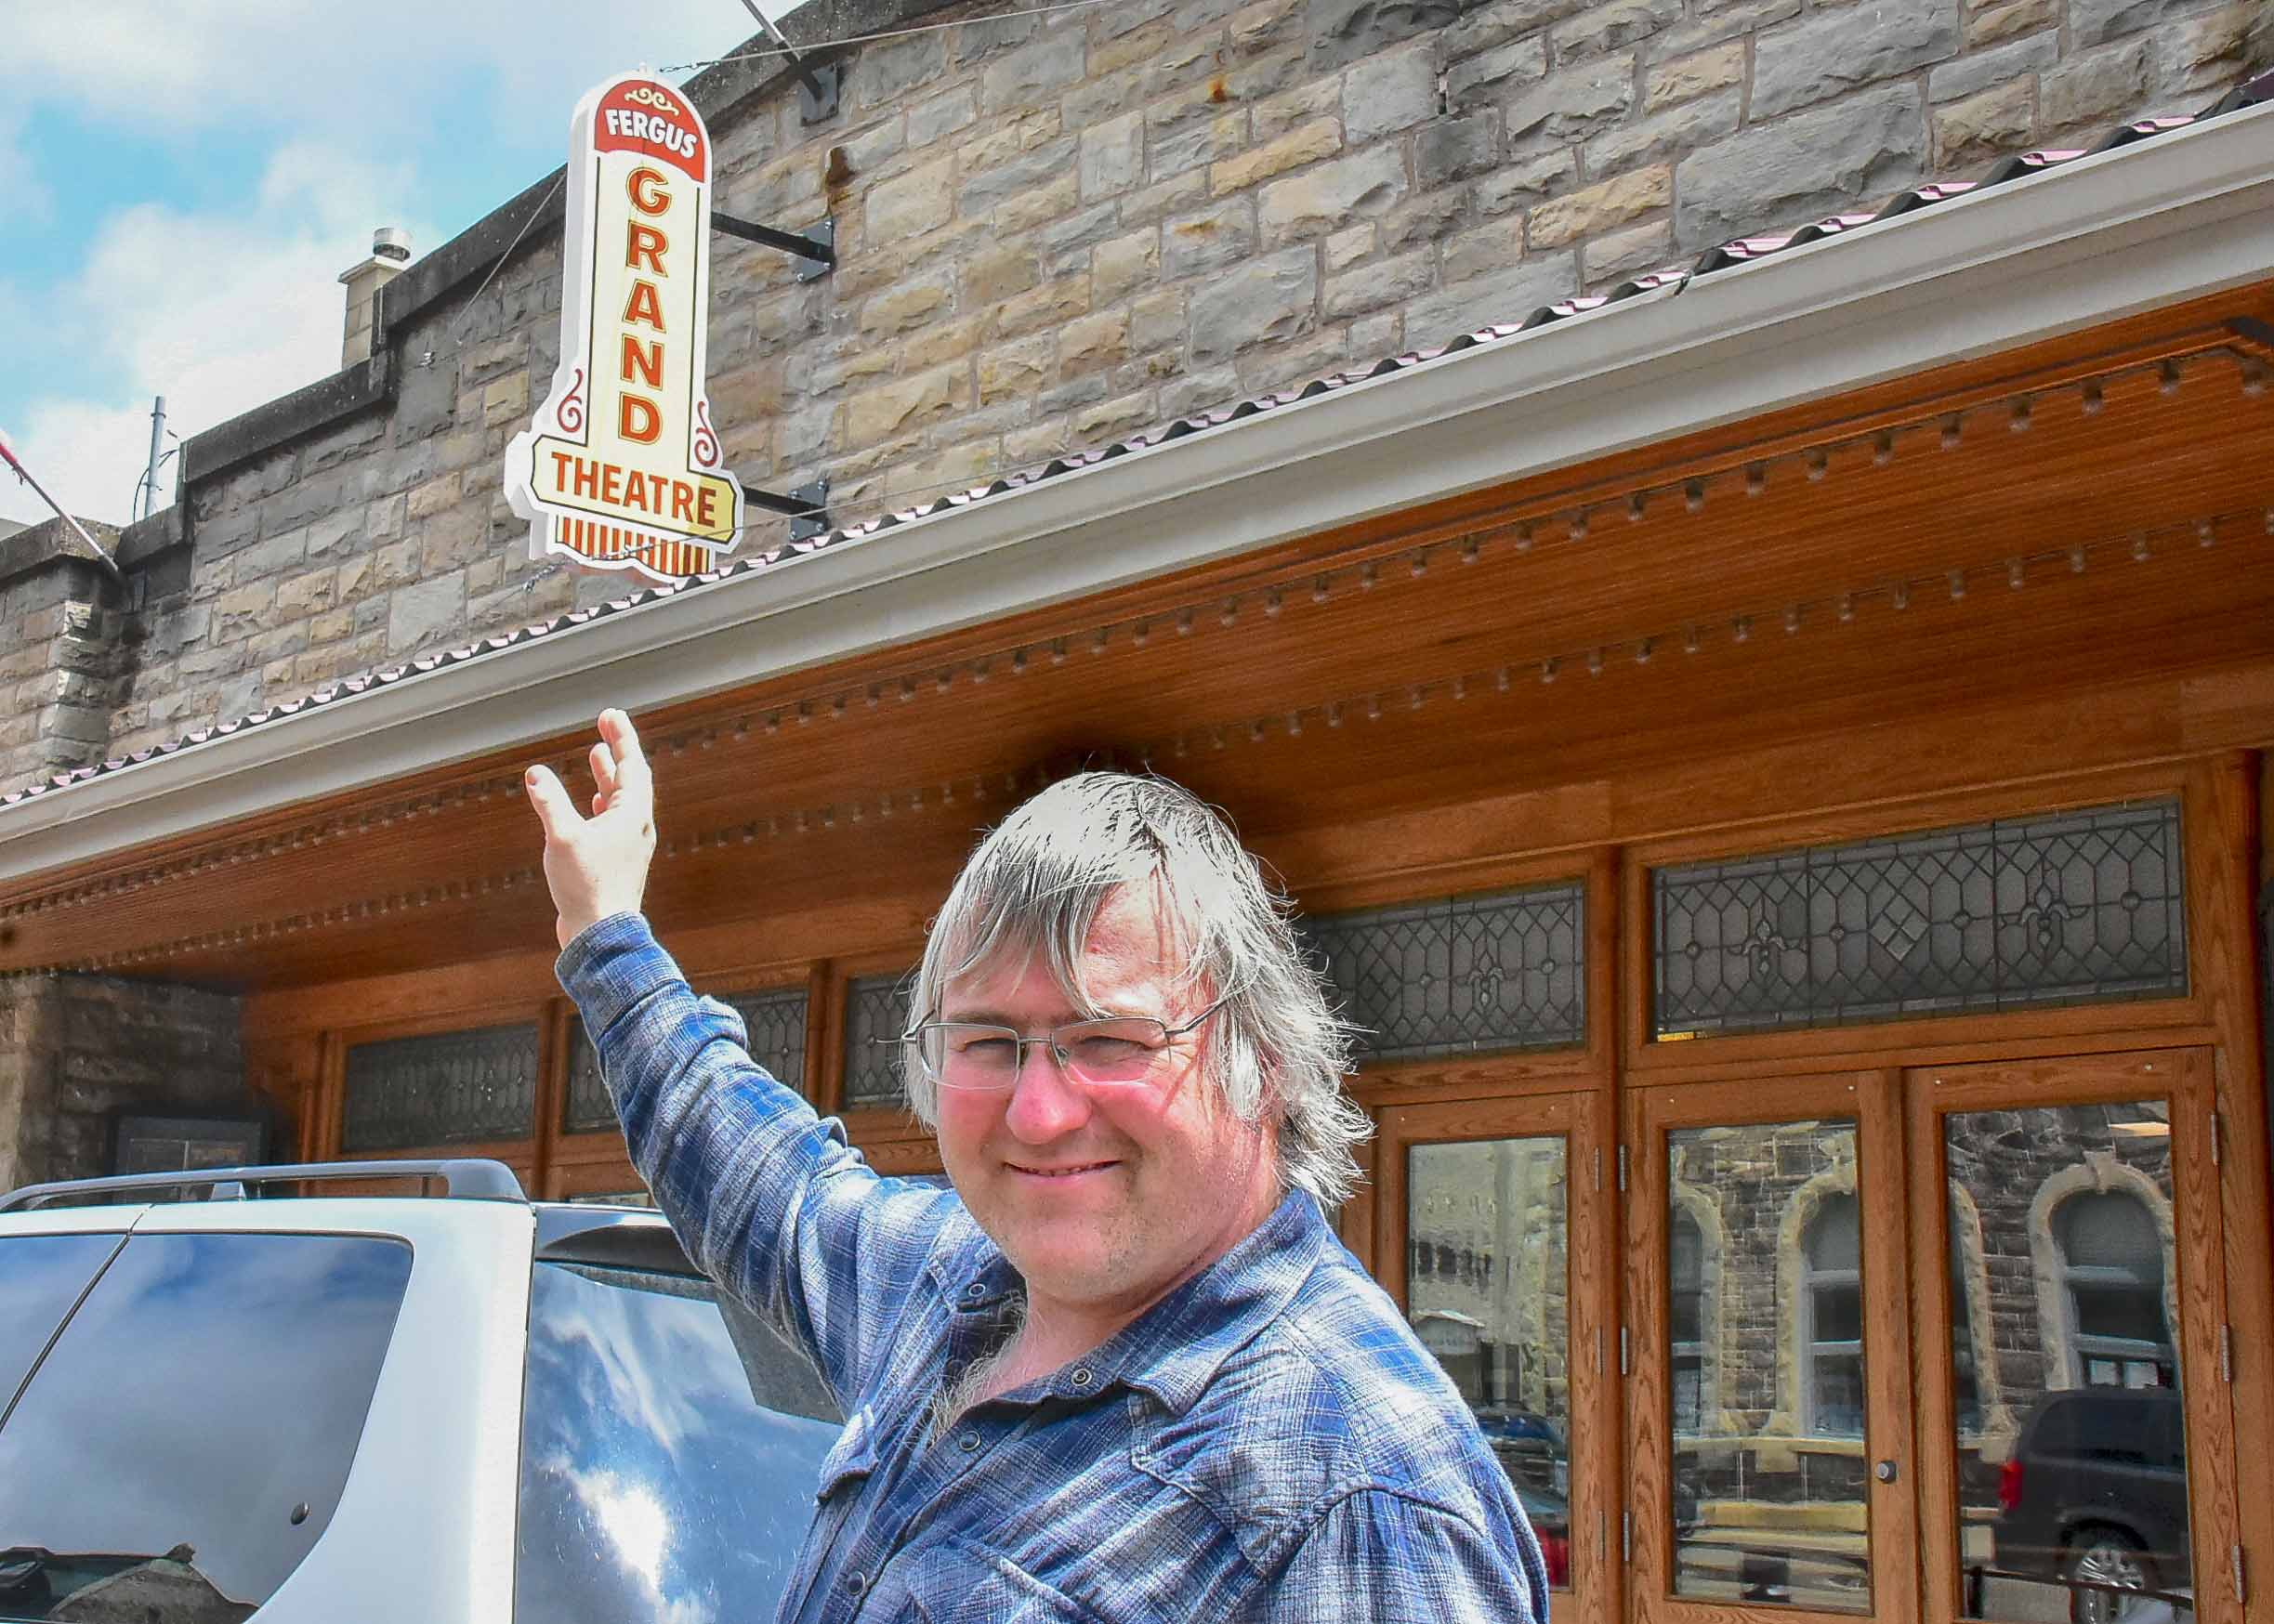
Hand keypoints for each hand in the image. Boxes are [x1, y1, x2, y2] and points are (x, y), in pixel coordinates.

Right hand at [524, 708, 658, 948]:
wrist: (602, 936)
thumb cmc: (587, 887)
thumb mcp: (563, 838)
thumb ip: (550, 803)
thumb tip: (535, 773)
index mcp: (632, 815)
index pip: (632, 764)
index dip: (621, 737)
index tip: (611, 714)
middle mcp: (637, 827)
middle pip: (631, 778)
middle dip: (617, 750)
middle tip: (605, 725)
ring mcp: (630, 845)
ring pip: (622, 801)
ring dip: (609, 776)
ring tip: (597, 754)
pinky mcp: (618, 862)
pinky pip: (615, 822)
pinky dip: (604, 804)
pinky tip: (594, 803)